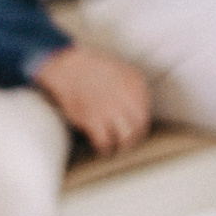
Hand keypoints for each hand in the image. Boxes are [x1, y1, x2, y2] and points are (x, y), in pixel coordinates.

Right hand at [31, 45, 151, 155]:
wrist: (70, 67)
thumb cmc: (95, 69)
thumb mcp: (123, 71)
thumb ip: (135, 88)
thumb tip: (142, 106)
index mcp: (135, 86)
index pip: (145, 112)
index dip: (142, 124)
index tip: (137, 129)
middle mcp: (125, 98)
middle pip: (138, 126)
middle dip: (135, 137)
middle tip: (129, 142)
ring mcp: (109, 109)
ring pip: (125, 136)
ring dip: (123, 145)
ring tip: (119, 148)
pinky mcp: (90, 119)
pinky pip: (103, 140)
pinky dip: (105, 147)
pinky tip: (104, 148)